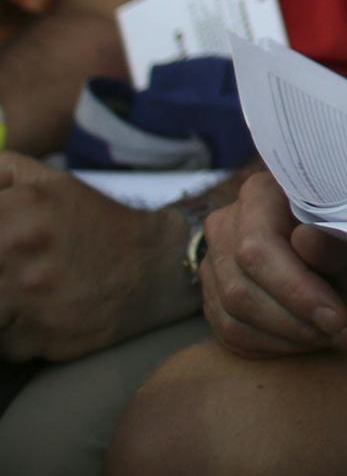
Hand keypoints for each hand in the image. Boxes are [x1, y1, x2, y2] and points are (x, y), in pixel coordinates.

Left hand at [0, 155, 194, 360]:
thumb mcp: (49, 182)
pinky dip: (8, 332)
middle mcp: (19, 255)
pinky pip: (0, 343)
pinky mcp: (37, 339)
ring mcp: (28, 302)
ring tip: (16, 287)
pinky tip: (29, 315)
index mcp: (16, 212)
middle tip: (9, 264)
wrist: (153, 265)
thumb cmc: (93, 221)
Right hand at [200, 170, 346, 358]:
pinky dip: (275, 347)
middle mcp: (227, 225)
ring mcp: (215, 262)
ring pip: (233, 318)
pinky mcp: (214, 295)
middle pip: (240, 290)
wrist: (342, 236)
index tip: (335, 317)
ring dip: (291, 339)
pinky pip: (232, 334)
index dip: (295, 290)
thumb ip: (337, 239)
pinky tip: (313, 341)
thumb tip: (305, 241)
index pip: (258, 249)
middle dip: (297, 323)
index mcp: (260, 194)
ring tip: (340, 337)